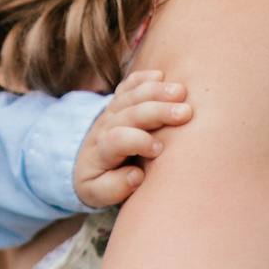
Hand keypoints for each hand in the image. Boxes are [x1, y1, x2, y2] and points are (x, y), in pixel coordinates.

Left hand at [71, 71, 191, 208]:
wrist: (82, 161)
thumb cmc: (99, 181)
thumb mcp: (96, 194)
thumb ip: (113, 188)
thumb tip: (137, 175)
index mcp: (100, 152)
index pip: (116, 140)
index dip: (136, 141)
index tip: (158, 150)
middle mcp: (106, 127)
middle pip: (130, 114)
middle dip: (157, 111)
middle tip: (185, 113)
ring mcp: (112, 111)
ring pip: (132, 96)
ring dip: (156, 91)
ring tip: (181, 91)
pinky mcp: (118, 102)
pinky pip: (127, 86)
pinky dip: (141, 78)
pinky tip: (159, 74)